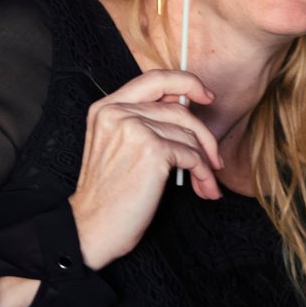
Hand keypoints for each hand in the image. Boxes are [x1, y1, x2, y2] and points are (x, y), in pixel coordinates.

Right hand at [69, 70, 222, 269]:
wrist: (90, 228)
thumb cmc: (108, 194)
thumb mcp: (117, 146)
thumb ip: (142, 122)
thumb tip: (187, 109)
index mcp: (106, 107)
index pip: (155, 78)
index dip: (187, 83)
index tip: (206, 96)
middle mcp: (118, 112)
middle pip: (179, 109)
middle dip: (204, 135)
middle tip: (215, 159)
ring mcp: (135, 128)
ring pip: (189, 135)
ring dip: (205, 162)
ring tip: (207, 182)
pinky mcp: (152, 150)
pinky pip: (192, 156)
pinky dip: (203, 174)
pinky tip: (204, 189)